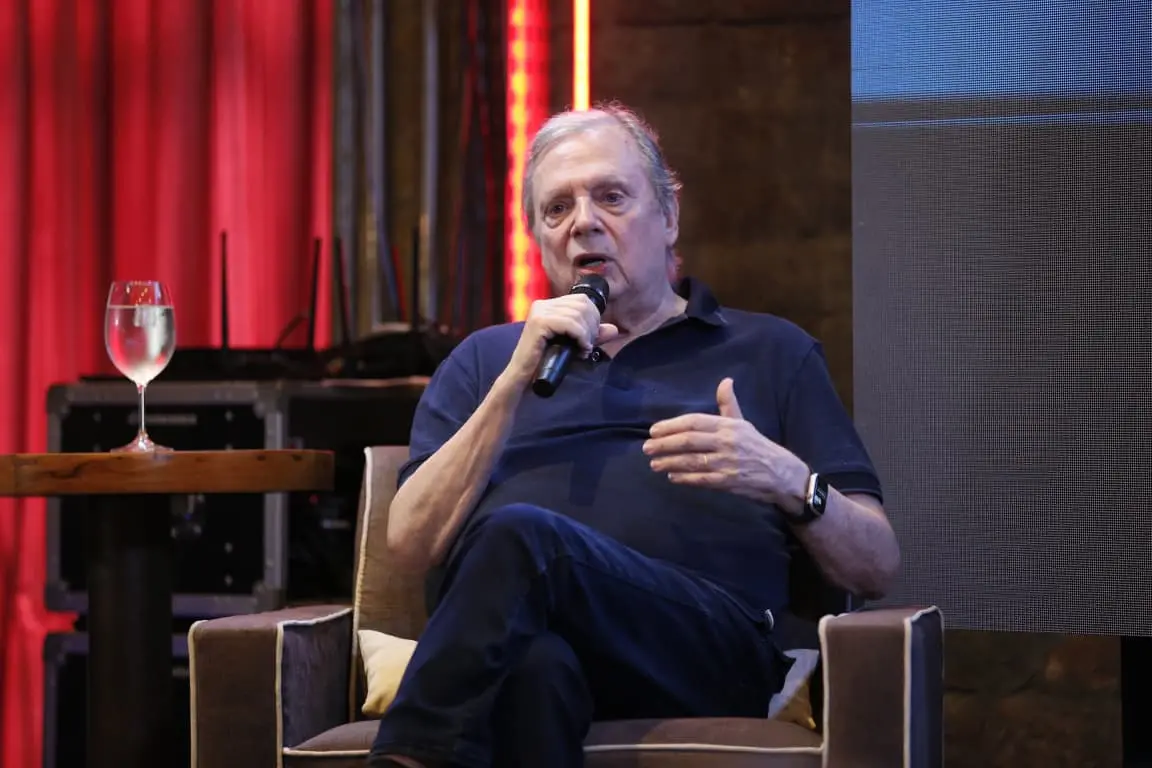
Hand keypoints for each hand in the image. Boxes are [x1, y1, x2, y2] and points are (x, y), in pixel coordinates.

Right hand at [501, 294, 619, 388]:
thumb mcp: (573, 346)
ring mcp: (539, 312)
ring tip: (582, 350)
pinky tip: (580, 350)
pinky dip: (580, 337)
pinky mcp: (539, 322)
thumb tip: (614, 329)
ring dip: (586, 334)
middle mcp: (542, 304)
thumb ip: (592, 336)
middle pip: (582, 304)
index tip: (589, 339)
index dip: (593, 318)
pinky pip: (570, 323)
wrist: (523, 379)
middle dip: (591, 326)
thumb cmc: (545, 363)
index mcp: (548, 305)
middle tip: (587, 346)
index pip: (582, 300)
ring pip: (578, 314)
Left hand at [643, 378, 809, 510]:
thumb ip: (728, 404)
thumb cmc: (758, 446)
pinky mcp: (728, 482)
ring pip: (692, 461)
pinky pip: (701, 479)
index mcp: (729, 425)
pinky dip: (684, 478)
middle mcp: (727, 442)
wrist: (782, 474)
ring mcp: (727, 463)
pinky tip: (672, 477)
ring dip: (670, 462)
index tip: (654, 430)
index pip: (694, 421)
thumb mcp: (744, 422)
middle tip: (647, 447)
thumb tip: (725, 381)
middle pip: (689, 440)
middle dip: (664, 444)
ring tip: (654, 463)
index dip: (671, 425)